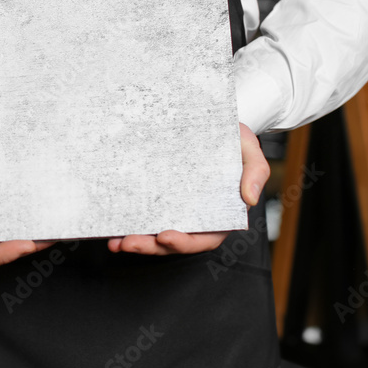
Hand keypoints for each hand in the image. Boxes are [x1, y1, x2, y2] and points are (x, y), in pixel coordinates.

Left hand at [107, 122, 269, 255]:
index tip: (166, 236)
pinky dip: (127, 224)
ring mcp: (174, 209)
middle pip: (174, 242)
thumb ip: (256, 171)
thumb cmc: (232, 138)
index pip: (204, 238)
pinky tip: (112, 228)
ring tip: (116, 242)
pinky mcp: (157, 199)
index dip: (185, 243)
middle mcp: (195, 216)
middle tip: (129, 242)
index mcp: (220, 213)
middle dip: (151, 246)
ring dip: (136, 242)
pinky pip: (142, 216)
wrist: (210, 121)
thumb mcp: (249, 149)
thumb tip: (250, 197)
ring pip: (154, 235)